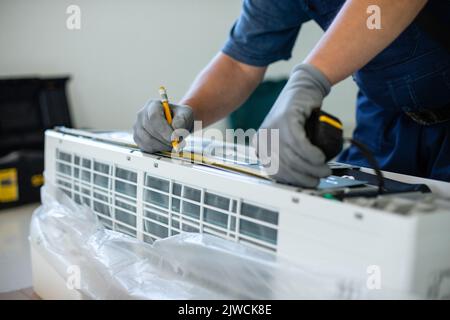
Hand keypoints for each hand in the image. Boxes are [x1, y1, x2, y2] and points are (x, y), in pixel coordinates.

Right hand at [133, 100, 193, 152]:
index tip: (174, 138)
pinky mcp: (137, 138)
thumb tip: (176, 130)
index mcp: (153, 105)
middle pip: (150, 129)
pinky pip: (145, 147)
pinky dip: (157, 149)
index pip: (154, 116)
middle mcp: (142, 114)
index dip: (163, 129)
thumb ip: (182, 120)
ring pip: (147, 140)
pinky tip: (165, 145)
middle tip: (176, 143)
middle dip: (165, 139)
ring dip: (162, 146)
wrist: (175, 123)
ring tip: (172, 144)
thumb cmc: (179, 117)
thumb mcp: (186, 114)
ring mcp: (138, 126)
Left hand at [255, 64, 331, 187]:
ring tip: (324, 169)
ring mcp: (273, 128)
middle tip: (319, 178)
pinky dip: (311, 154)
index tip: (306, 183)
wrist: (302, 90)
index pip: (274, 170)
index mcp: (260, 145)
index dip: (292, 180)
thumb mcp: (287, 139)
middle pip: (285, 165)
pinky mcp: (286, 119)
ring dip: (312, 167)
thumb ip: (286, 156)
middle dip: (305, 176)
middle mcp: (264, 137)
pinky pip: (298, 143)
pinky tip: (320, 158)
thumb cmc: (298, 117)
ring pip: (293, 156)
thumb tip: (298, 180)